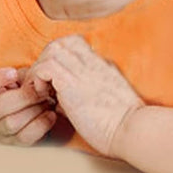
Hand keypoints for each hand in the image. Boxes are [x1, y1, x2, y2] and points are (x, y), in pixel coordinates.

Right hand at [0, 66, 56, 144]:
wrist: (23, 108)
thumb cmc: (19, 87)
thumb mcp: (17, 76)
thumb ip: (23, 75)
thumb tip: (38, 77)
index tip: (13, 73)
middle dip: (22, 97)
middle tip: (40, 89)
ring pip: (10, 123)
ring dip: (33, 110)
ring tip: (47, 100)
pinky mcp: (12, 141)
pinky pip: (24, 137)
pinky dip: (40, 125)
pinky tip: (50, 114)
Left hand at [24, 35, 144, 154]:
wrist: (133, 131)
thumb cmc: (122, 124)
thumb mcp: (106, 99)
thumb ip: (87, 92)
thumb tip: (62, 101)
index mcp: (101, 65)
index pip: (74, 43)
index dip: (59, 57)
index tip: (54, 79)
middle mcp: (92, 63)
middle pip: (60, 42)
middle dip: (45, 60)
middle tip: (45, 84)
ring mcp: (82, 71)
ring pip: (51, 50)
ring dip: (41, 68)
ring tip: (43, 90)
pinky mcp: (71, 83)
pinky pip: (45, 67)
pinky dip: (39, 78)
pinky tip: (45, 96)